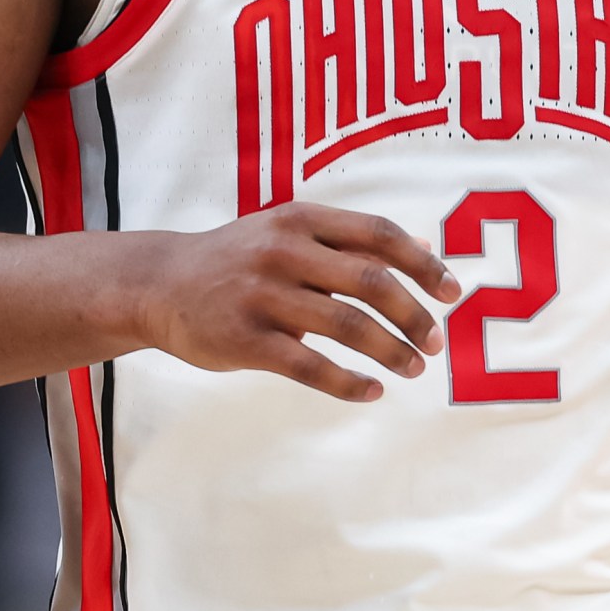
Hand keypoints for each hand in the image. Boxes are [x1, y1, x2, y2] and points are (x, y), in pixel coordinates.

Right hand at [132, 203, 460, 401]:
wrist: (158, 284)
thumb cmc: (238, 258)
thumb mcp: (291, 232)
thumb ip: (353, 240)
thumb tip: (426, 247)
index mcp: (302, 219)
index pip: (379, 234)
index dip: (423, 264)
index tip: (452, 292)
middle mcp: (284, 251)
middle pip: (371, 280)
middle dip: (413, 314)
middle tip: (435, 342)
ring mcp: (262, 295)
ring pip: (347, 325)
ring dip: (390, 350)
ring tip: (415, 369)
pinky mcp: (244, 339)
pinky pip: (308, 366)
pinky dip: (348, 382)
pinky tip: (372, 391)